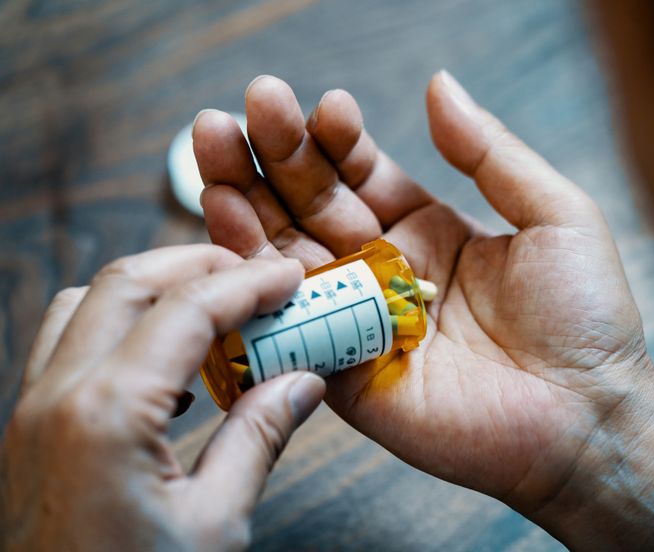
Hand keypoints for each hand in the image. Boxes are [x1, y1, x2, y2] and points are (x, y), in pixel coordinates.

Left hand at [1, 246, 324, 550]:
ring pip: (85, 302)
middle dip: (196, 265)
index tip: (290, 276)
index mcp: (108, 414)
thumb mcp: (215, 524)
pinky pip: (67, 344)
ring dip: (152, 289)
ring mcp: (32, 410)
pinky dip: (120, 325)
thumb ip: (260, 437)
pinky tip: (167, 364)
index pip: (187, 309)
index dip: (248, 283)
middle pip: (126, 282)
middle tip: (255, 277)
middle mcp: (57, 396)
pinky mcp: (29, 430)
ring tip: (213, 306)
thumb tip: (305, 382)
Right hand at [192, 72, 653, 516]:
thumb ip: (489, 152)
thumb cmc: (586, 318)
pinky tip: (225, 223)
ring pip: (286, 255)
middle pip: (311, 206)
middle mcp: (384, 272)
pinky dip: (252, 276)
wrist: (588, 417)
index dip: (335, 140)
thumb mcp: (552, 214)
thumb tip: (440, 85)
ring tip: (212, 148)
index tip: (322, 106)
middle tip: (236, 111)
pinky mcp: (344, 372)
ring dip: (245, 202)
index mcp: (427, 232)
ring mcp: (359, 321)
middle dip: (272, 157)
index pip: (360, 175)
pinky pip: (288, 321)